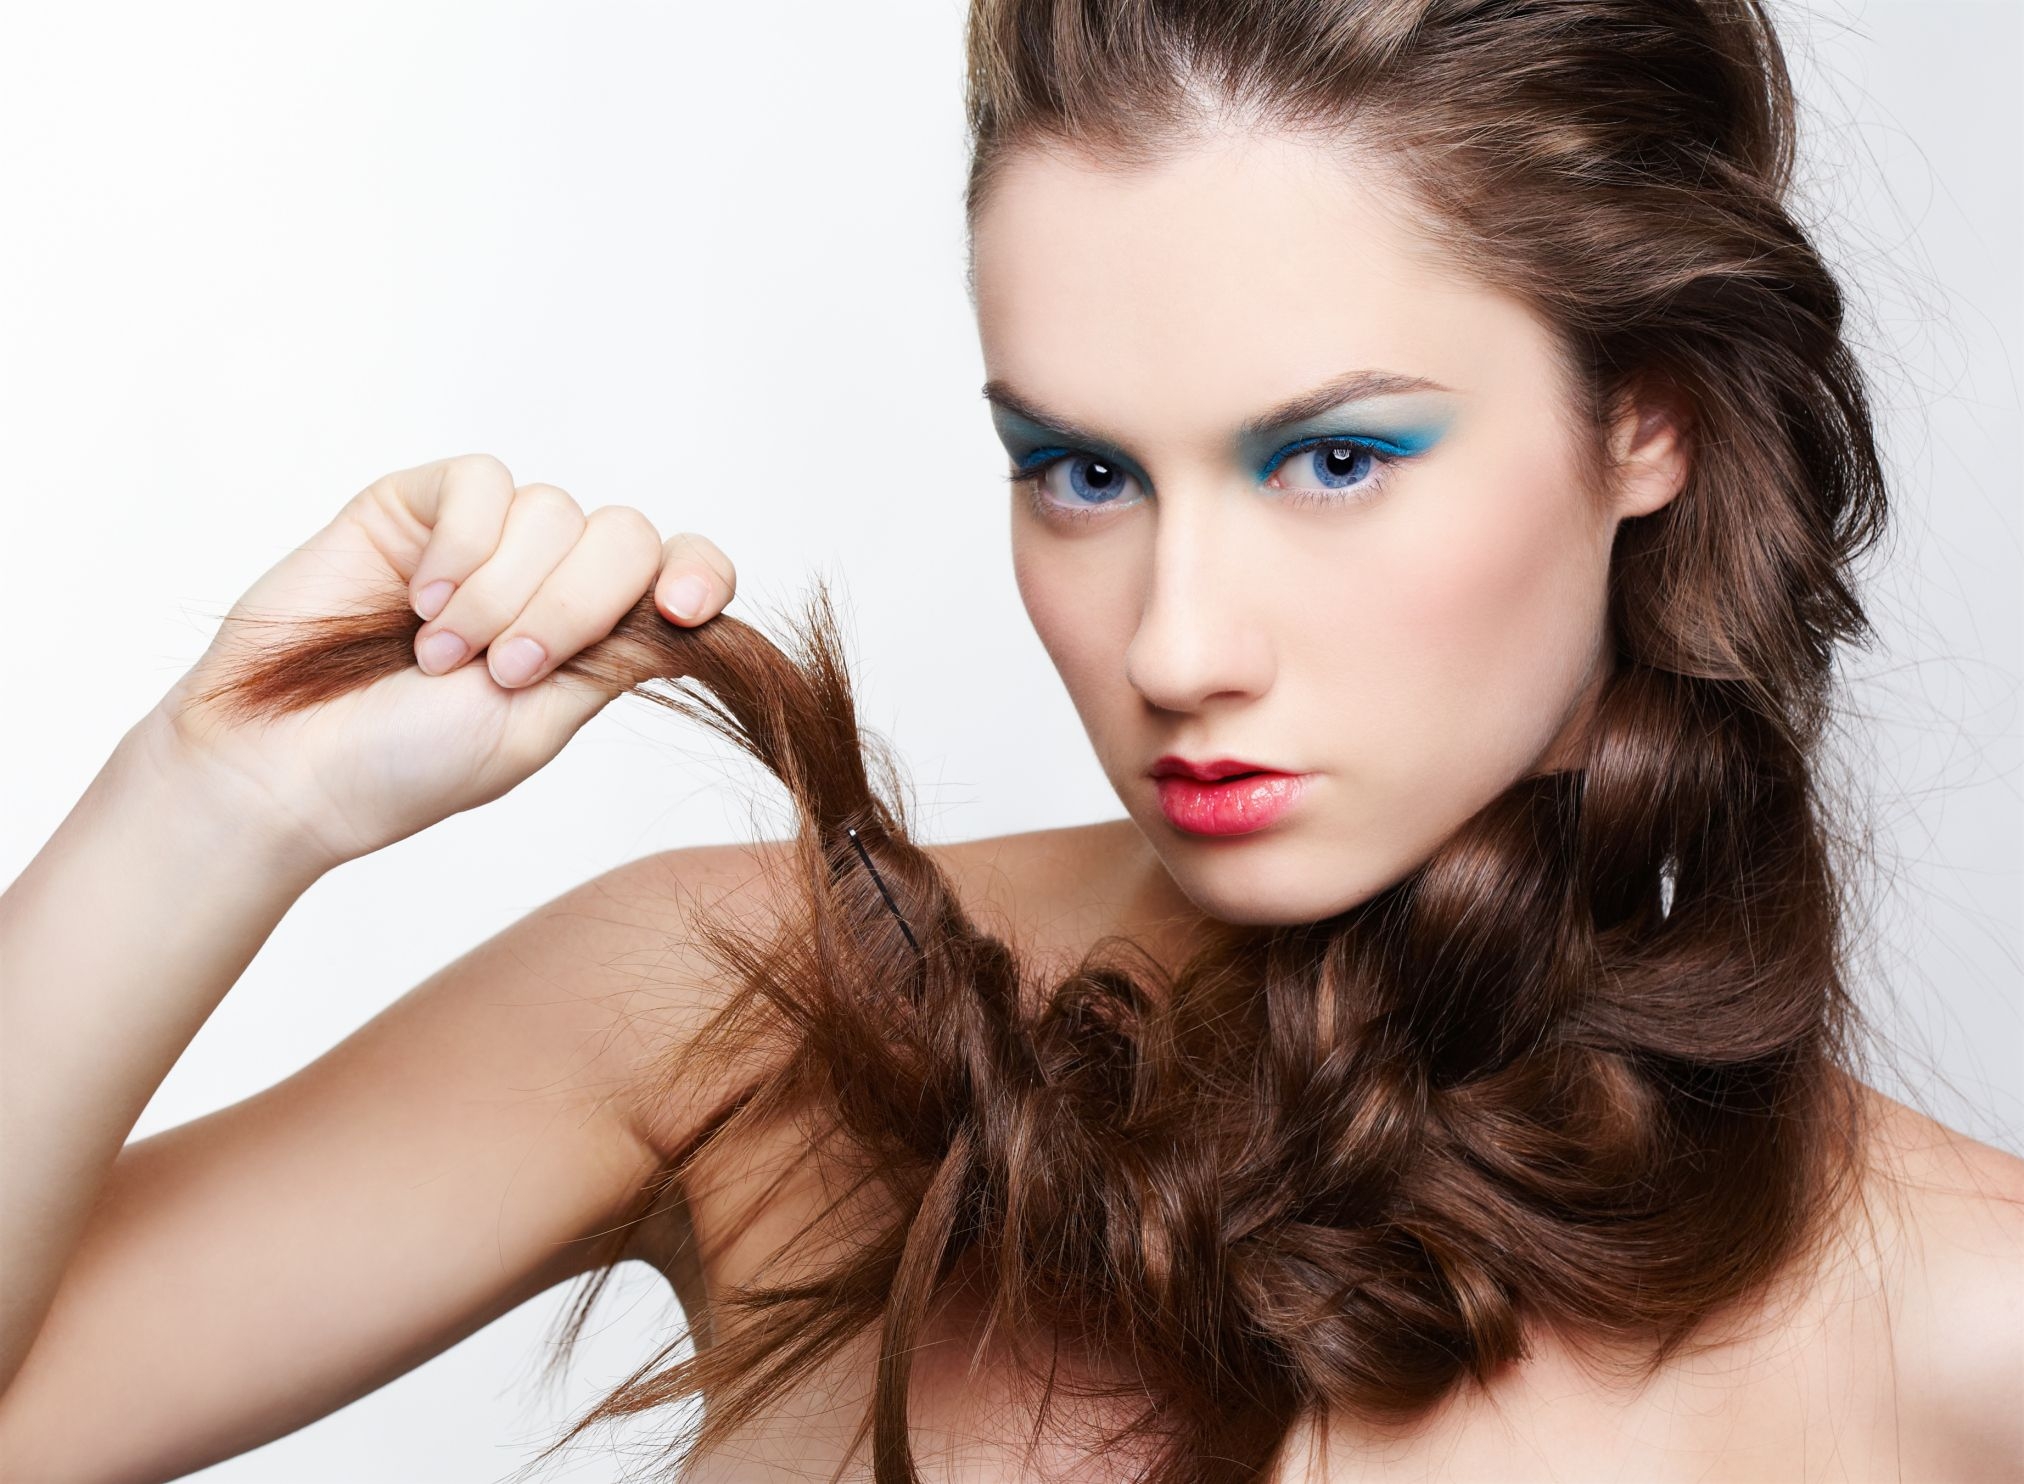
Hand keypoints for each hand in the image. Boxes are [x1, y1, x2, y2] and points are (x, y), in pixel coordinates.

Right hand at [142, 453, 736, 871]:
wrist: (286, 767)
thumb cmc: (403, 768)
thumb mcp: (535, 726)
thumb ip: (611, 660)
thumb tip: (688, 615)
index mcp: (594, 639)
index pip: (681, 574)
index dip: (701, 575)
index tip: (684, 609)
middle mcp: (548, 581)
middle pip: (625, 538)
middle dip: (573, 608)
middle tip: (504, 670)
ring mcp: (484, 540)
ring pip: (554, 513)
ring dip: (501, 593)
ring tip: (438, 655)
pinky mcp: (419, 506)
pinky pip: (483, 482)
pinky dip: (462, 545)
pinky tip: (421, 599)